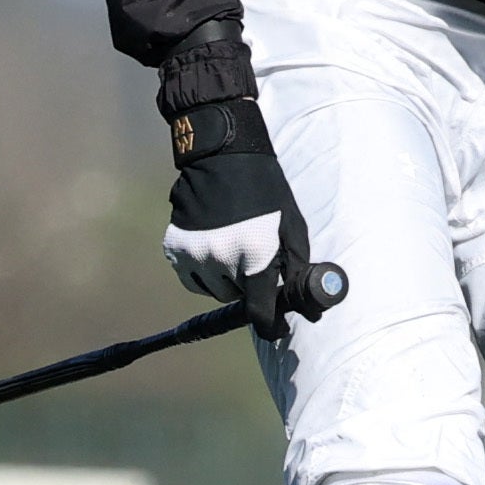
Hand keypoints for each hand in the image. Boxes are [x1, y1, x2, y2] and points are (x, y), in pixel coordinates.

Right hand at [164, 96, 312, 329]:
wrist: (223, 156)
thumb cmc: (267, 191)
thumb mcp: (292, 228)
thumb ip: (298, 271)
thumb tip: (309, 310)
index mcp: (254, 256)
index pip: (259, 312)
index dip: (271, 326)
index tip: (278, 328)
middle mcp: (221, 260)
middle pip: (237, 299)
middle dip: (251, 288)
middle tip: (258, 264)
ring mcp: (194, 255)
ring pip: (215, 291)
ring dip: (228, 282)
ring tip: (237, 252)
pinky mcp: (175, 248)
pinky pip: (193, 279)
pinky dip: (205, 273)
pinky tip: (216, 250)